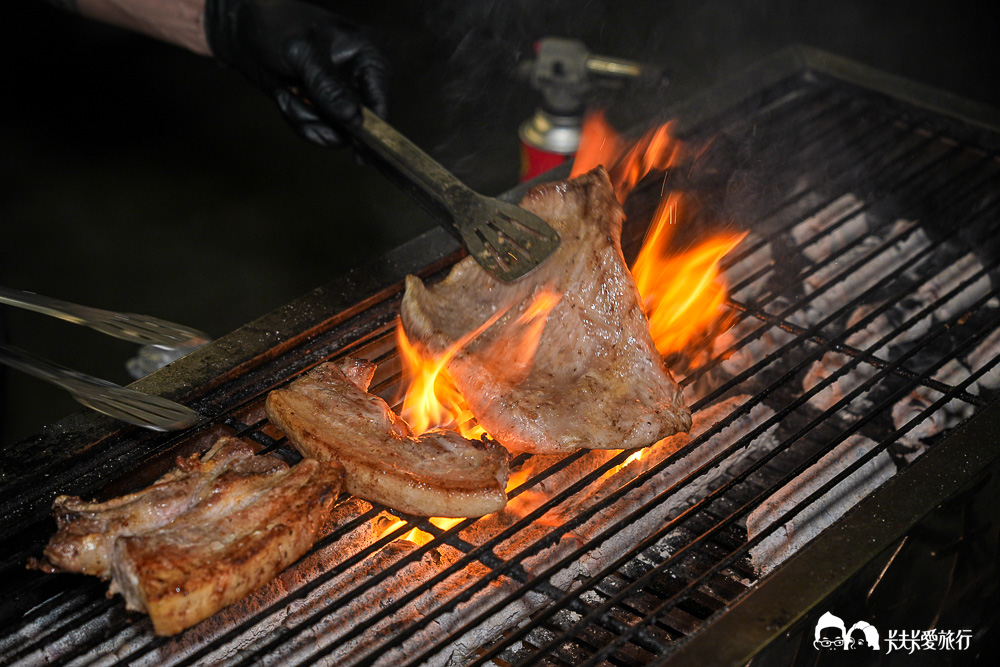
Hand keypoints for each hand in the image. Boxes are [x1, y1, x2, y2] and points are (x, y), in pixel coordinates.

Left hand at [205, 0, 388, 147]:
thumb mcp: (302, 52)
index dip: (371, 126)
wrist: (246, 31)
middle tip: (299, 106)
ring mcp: (342, 96)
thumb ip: (327, 85)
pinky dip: (299, 120)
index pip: (381, 99)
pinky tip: (286, 98)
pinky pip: (320, 131)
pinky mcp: (324, 108)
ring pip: (337, 133)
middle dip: (325, 123)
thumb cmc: (276, 27)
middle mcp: (359, 79)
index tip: (355, 147)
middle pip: (359, 124)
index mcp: (367, 56)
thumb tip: (352, 117)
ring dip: (307, 120)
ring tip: (287, 95)